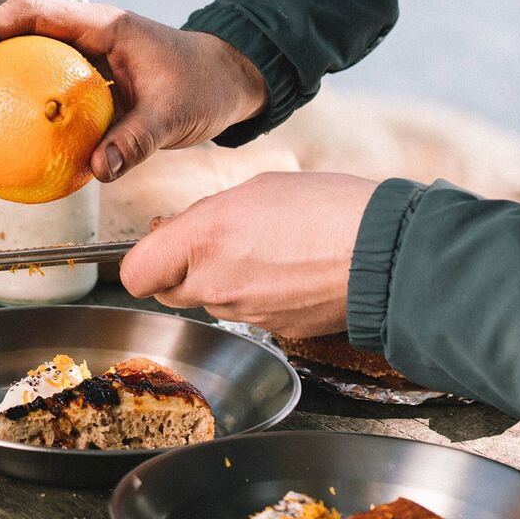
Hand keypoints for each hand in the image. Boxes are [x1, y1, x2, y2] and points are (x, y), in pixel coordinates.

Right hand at [0, 0, 267, 182]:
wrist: (230, 83)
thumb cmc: (206, 85)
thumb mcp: (175, 112)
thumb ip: (137, 139)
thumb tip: (97, 171)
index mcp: (102, 27)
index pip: (29, 14)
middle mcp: (88, 40)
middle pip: (14, 42)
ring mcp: (88, 65)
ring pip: (28, 74)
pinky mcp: (94, 91)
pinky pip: (52, 106)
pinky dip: (31, 127)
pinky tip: (15, 162)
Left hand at [119, 171, 378, 337]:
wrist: (383, 250)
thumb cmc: (326, 207)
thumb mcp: (256, 188)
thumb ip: (208, 215)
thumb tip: (184, 230)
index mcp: (205, 237)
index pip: (135, 273)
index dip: (146, 259)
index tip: (163, 244)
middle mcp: (216, 282)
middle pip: (170, 290)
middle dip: (185, 268)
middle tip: (219, 240)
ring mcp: (244, 312)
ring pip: (210, 300)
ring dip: (224, 279)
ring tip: (267, 249)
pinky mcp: (271, 330)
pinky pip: (247, 313)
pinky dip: (257, 295)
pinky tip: (288, 270)